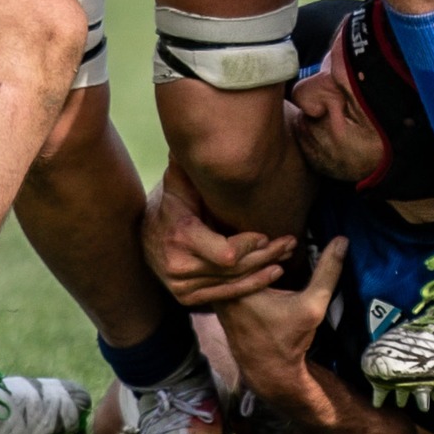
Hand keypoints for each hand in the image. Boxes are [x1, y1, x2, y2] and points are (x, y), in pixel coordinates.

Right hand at [143, 171, 295, 307]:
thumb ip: (191, 164)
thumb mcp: (178, 181)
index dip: (249, 245)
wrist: (143, 234)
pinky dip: (251, 286)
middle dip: (266, 256)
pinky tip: (272, 274)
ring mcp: (182, 286)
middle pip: (234, 269)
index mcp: (181, 236)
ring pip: (233, 283)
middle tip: (290, 243)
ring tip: (287, 255)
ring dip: (264, 271)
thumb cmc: (171, 201)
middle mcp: (179, 265)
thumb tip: (200, 135)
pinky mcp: (187, 298)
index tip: (266, 234)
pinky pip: (225, 295)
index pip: (226, 253)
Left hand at [216, 239, 348, 400]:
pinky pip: (230, 275)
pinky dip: (248, 268)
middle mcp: (221, 291)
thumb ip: (327, 272)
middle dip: (264, 247)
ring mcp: (217, 297)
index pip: (249, 253)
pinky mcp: (218, 301)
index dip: (273, 244)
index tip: (292, 242)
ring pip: (234, 264)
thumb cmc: (290, 339)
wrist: (269, 372)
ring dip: (255, 256)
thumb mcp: (313, 306)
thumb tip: (341, 240)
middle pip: (239, 255)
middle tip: (287, 244)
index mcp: (238, 290)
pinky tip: (267, 266)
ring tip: (279, 252)